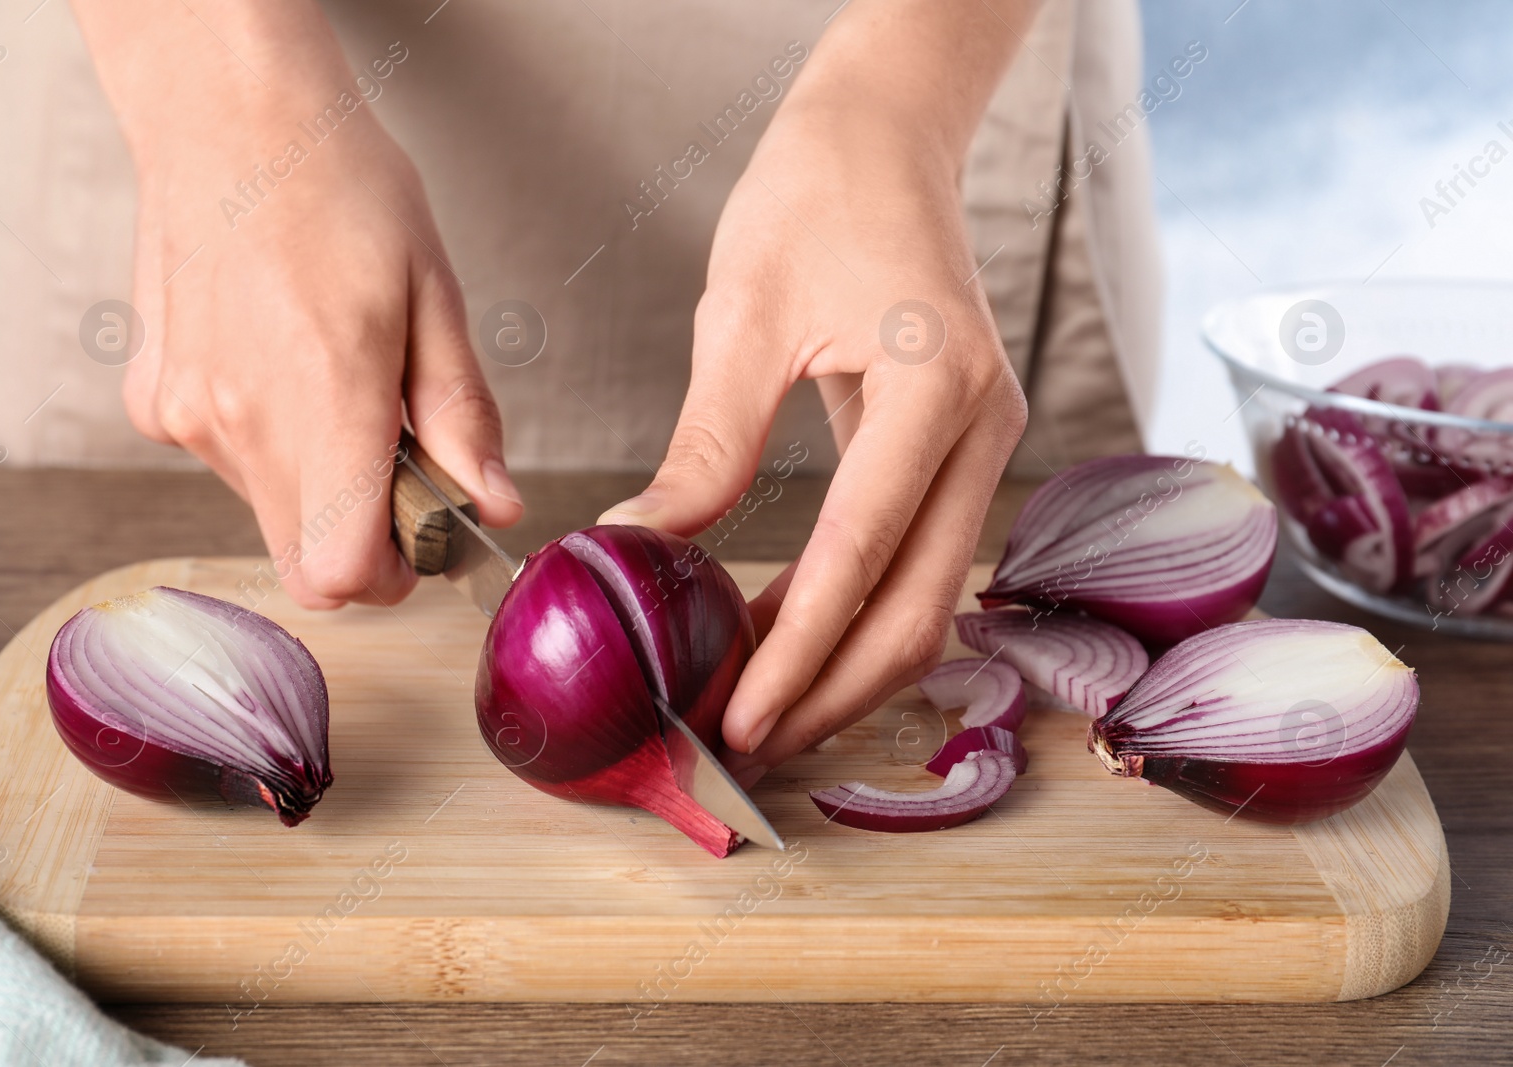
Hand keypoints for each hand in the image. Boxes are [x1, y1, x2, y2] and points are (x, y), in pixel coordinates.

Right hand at [74, 0, 520, 608]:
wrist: (227, 118)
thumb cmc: (340, 188)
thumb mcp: (434, 294)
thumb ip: (461, 414)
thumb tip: (494, 503)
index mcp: (324, 395)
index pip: (342, 571)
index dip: (394, 577)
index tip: (426, 539)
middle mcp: (240, 420)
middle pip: (305, 561)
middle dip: (365, 541)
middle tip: (401, 467)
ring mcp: (186, 416)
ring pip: (270, 513)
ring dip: (318, 486)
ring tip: (341, 388)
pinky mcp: (155, 402)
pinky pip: (227, 464)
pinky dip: (269, 444)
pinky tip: (284, 367)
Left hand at [598, 10, 1028, 777]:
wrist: (886, 139)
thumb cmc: (814, 198)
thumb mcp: (743, 318)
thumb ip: (706, 446)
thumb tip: (641, 546)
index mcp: (933, 387)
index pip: (861, 555)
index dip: (798, 651)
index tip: (738, 716)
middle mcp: (983, 427)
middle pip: (919, 607)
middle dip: (832, 690)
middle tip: (746, 742)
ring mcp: (986, 442)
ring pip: (927, 599)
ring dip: (846, 665)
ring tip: (757, 708)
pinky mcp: (962, 449)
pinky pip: (914, 559)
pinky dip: (852, 609)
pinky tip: (782, 634)